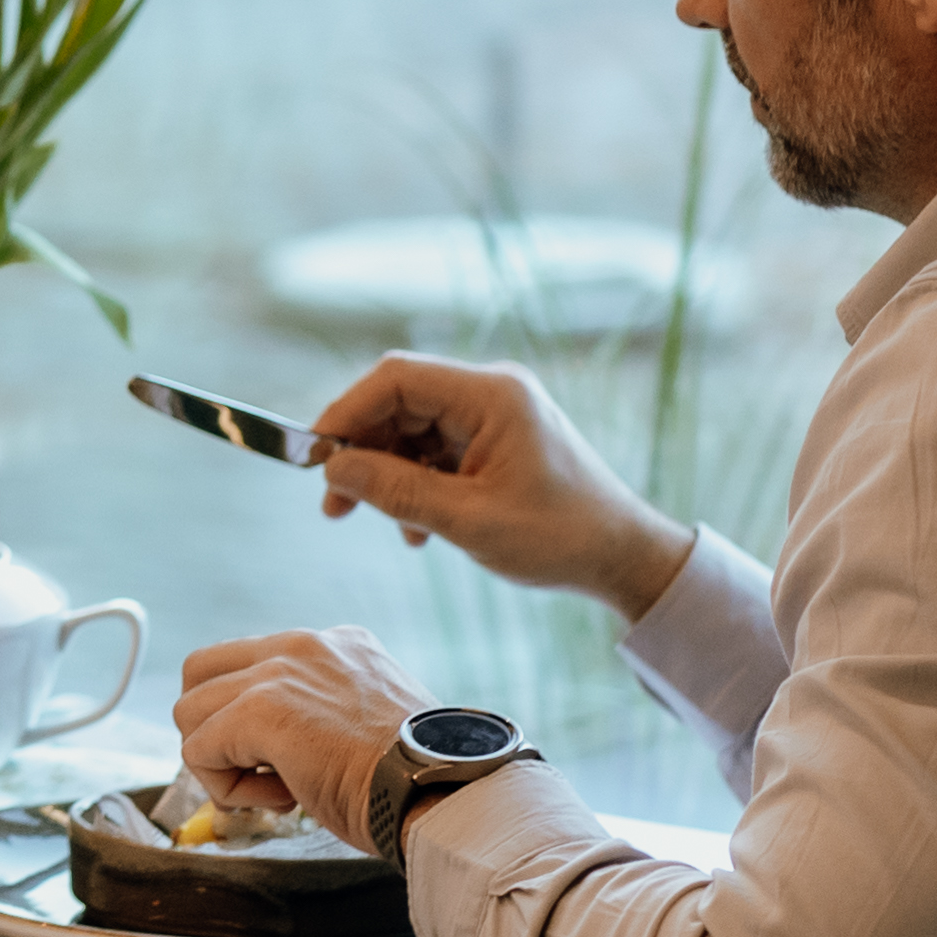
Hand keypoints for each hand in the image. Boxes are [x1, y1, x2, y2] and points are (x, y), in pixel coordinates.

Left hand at [171, 627, 440, 852]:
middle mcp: (302, 644)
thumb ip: (318, 713)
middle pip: (200, 672)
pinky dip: (226, 788)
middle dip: (212, 727)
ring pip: (189, 712)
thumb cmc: (417, 777)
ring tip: (279, 788)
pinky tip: (282, 799)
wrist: (445, 792)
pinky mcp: (261, 710)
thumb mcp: (368, 722)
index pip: (249, 664)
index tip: (291, 760)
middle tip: (260, 770)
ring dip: (221, 762)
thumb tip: (270, 746)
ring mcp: (279, 672)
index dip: (248, 721)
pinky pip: (198, 749)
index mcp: (333, 644)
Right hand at [307, 353, 696, 621]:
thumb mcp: (469, 520)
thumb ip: (396, 491)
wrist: (622, 557)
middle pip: (399, 402)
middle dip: (362, 452)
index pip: (395, 378)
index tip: (314, 456)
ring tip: (386, 525)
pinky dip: (416, 484)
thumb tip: (333, 469)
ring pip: (412, 429)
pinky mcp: (494, 441)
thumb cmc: (559, 537)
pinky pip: (435, 450)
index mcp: (492, 395)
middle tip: (334, 504)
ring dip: (388, 475)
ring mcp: (494, 416)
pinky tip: (419, 530)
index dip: (346, 413)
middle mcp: (491, 393)